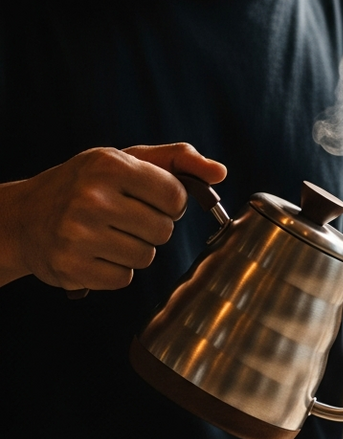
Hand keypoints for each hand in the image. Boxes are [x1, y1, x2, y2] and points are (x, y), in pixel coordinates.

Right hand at [0, 143, 225, 290]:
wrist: (25, 217)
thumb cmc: (86, 185)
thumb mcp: (126, 159)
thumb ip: (177, 160)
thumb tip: (220, 173)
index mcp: (110, 166)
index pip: (176, 197)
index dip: (171, 203)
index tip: (150, 200)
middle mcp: (92, 197)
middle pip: (164, 231)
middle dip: (152, 228)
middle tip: (124, 218)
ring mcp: (79, 233)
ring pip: (146, 257)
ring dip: (135, 250)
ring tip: (107, 235)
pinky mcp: (72, 266)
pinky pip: (125, 279)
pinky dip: (116, 270)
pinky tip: (95, 253)